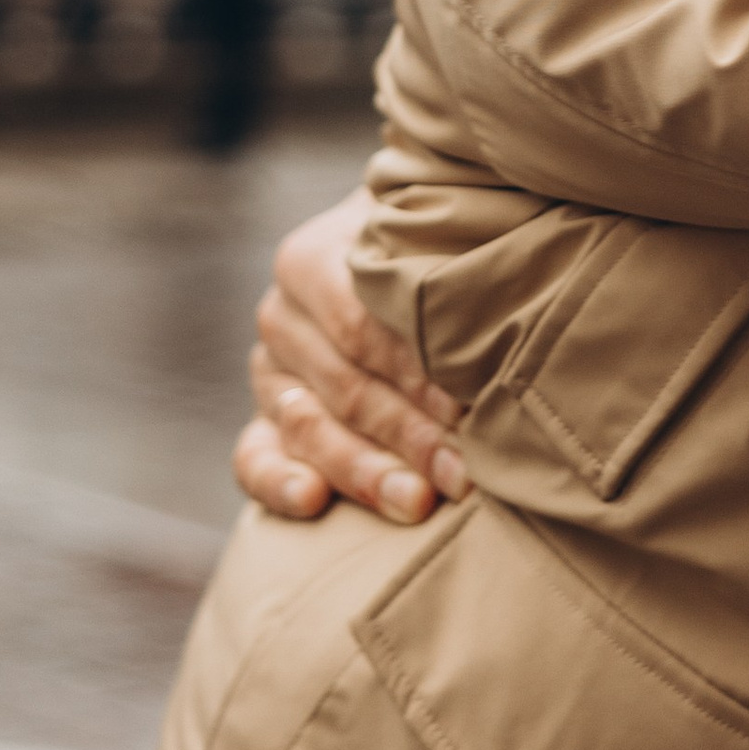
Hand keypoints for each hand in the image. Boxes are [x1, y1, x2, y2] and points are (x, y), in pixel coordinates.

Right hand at [232, 188, 468, 524]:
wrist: (399, 268)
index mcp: (310, 260)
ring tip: (417, 502)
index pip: (361, 326)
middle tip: (461, 476)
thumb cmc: (432, 255)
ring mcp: (268, 373)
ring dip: (366, 471)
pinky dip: (278, 483)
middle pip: (345, 385)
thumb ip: (445, 274)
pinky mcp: (263, 424)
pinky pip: (253, 460)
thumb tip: (494, 318)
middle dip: (409, 437)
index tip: (469, 412)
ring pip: (308, 428)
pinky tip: (312, 501)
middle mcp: (281, 316)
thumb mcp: (434, 247)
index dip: (416, 373)